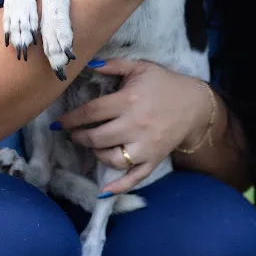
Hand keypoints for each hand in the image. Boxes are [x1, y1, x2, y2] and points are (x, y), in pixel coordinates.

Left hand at [57, 58, 211, 194]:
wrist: (194, 104)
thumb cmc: (163, 83)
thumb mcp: (140, 67)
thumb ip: (113, 65)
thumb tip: (88, 65)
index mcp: (128, 100)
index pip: (92, 112)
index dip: (72, 118)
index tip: (60, 122)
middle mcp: (135, 125)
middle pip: (97, 137)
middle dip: (79, 137)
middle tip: (72, 134)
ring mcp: (145, 146)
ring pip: (112, 159)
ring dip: (95, 154)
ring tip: (91, 145)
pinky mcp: (153, 159)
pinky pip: (135, 178)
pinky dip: (118, 187)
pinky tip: (103, 190)